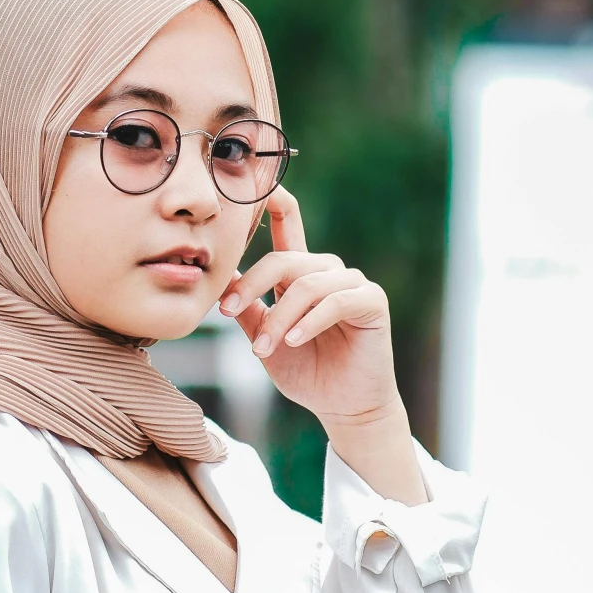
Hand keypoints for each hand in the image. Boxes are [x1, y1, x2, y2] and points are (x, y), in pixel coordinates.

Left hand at [219, 191, 425, 502]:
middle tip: (227, 313)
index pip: (289, 226)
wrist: (344, 407)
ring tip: (260, 349)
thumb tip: (220, 277)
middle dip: (251, 285)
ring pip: (306, 285)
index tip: (254, 185)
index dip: (275, 202)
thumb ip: (247, 308)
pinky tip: (292, 340)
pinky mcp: (372, 302)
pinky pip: (336, 301)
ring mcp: (352, 284)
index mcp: (302, 274)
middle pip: (285, 260)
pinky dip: (309, 321)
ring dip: (278, 317)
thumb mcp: (265, 338)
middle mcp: (328, 271)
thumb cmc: (306, 371)